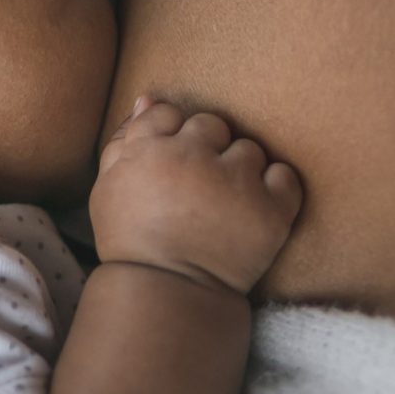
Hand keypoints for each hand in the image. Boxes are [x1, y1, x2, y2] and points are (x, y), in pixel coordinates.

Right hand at [90, 97, 302, 293]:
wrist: (168, 295)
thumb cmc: (133, 242)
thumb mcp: (109, 189)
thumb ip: (124, 140)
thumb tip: (148, 98)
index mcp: (149, 150)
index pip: (167, 112)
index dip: (171, 138)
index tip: (172, 167)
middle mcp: (193, 157)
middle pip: (211, 125)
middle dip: (207, 150)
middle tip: (198, 189)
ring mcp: (236, 183)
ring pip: (249, 150)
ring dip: (241, 171)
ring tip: (226, 206)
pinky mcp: (270, 210)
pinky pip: (285, 176)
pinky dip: (276, 190)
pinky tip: (256, 209)